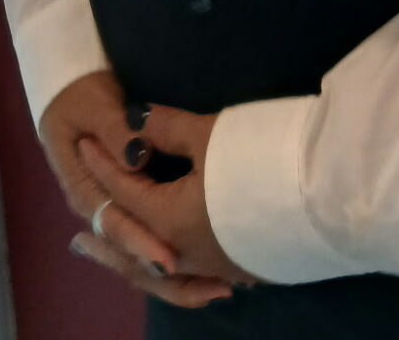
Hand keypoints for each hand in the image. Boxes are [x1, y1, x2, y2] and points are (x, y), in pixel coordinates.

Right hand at [39, 71, 234, 309]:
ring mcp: (109, 212)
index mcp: (82, 188)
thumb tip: (138, 155)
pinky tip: (203, 275)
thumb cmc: (79, 95)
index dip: (142, 241)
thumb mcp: (93, 106)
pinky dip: (171, 260)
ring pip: (136, 257)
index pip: (114, 222)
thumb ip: (115, 129)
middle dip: (165, 268)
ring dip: (173, 277)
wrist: (66, 93)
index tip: (170, 260)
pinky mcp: (126, 208)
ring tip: (214, 289)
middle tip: (208, 285)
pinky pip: (145, 242)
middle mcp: (95, 209)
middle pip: (127, 251)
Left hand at [78, 106, 264, 290]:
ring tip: (112, 262)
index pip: (126, 189)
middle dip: (105, 236)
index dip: (104, 162)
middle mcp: (185, 253)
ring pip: (158, 271)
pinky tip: (169, 266)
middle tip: (76, 240)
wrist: (323, 191)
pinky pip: (188, 277)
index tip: (85, 143)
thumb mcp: (208, 134)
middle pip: (133, 246)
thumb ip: (165, 129)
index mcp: (169, 221)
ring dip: (130, 263)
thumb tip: (133, 120)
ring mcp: (214, 267)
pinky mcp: (240, 269)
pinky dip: (166, 274)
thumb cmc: (258, 157)